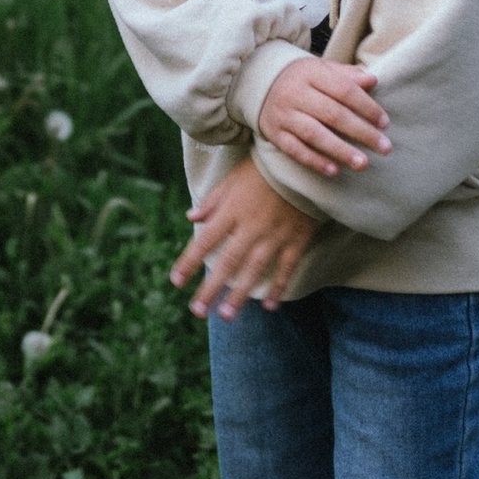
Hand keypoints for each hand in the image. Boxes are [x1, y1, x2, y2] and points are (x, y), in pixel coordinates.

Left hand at [170, 158, 316, 321]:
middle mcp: (251, 226)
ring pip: (254, 269)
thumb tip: (191, 216)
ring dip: (240, 294)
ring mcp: (275, 235)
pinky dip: (279, 287)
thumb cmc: (263, 169)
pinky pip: (286, 268)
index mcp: (232, 210)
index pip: (205, 240)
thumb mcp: (233, 179)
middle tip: (198, 311)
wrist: (302, 163)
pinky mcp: (296, 239)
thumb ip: (213, 201)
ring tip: (226, 315)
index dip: (189, 261)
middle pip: (227, 261)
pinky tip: (270, 306)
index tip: (176, 281)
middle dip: (211, 287)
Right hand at [257, 56, 391, 177]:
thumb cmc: (300, 78)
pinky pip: (295, 149)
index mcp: (310, 73)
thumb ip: (346, 75)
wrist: (256, 82)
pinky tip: (334, 170)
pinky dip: (315, 161)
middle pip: (333, 114)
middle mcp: (295, 93)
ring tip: (363, 163)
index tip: (384, 123)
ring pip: (315, 134)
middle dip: (361, 132)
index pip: (344, 90)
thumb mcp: (320, 69)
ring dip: (341, 150)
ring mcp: (283, 114)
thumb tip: (372, 81)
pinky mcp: (274, 133)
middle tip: (385, 147)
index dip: (367, 107)